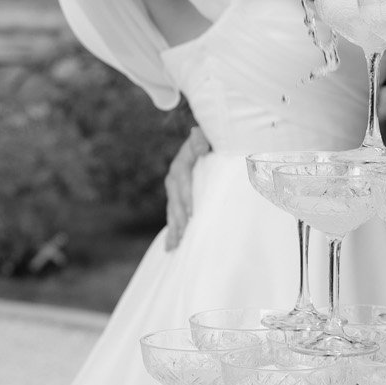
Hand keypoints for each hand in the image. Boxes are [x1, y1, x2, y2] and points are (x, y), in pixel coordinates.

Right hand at [164, 125, 209, 249]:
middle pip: (175, 200)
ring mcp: (174, 188)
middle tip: (184, 236)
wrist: (209, 142)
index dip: (186, 197)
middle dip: (178, 219)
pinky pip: (173, 215)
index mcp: (182, 162)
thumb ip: (202, 138)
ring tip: (174, 247)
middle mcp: (175, 175)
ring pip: (172, 210)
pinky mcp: (177, 198)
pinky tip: (171, 247)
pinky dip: (172, 231)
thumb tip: (197, 136)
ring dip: (174, 229)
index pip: (182, 181)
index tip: (191, 213)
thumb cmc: (214, 142)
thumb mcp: (209, 137)